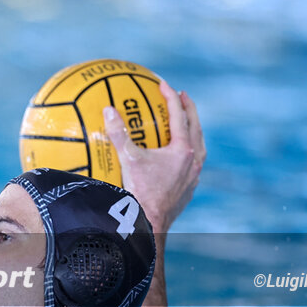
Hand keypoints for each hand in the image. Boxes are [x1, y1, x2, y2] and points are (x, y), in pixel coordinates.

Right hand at [103, 80, 204, 232]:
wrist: (152, 222)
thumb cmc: (141, 191)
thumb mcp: (128, 160)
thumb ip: (118, 134)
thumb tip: (108, 110)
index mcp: (182, 149)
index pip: (178, 115)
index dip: (170, 97)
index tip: (163, 84)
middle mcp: (193, 160)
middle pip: (196, 126)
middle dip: (189, 109)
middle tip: (182, 96)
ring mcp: (194, 174)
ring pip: (199, 145)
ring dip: (193, 130)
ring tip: (186, 123)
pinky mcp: (190, 188)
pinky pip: (194, 162)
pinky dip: (188, 151)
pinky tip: (179, 155)